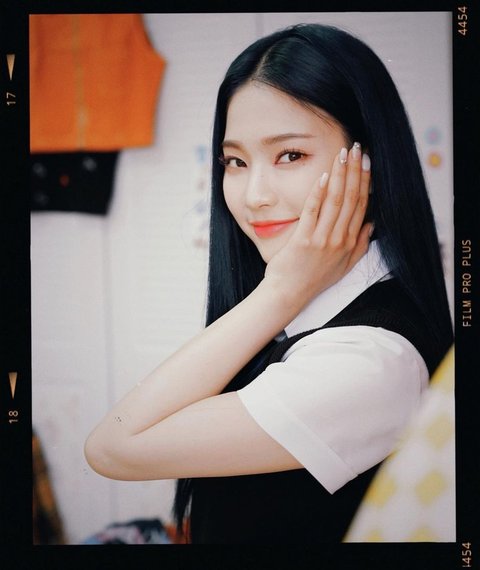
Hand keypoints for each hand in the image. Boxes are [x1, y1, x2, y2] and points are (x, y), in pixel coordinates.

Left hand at [264, 142, 371, 308]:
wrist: (290, 293)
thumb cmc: (314, 279)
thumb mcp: (344, 266)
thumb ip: (360, 245)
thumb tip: (371, 225)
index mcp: (350, 242)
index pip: (362, 205)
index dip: (365, 180)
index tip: (366, 161)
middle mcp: (340, 240)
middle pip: (352, 198)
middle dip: (355, 170)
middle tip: (356, 148)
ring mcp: (323, 240)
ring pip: (336, 201)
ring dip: (340, 175)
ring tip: (342, 154)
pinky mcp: (304, 240)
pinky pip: (313, 211)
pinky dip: (319, 192)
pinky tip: (324, 175)